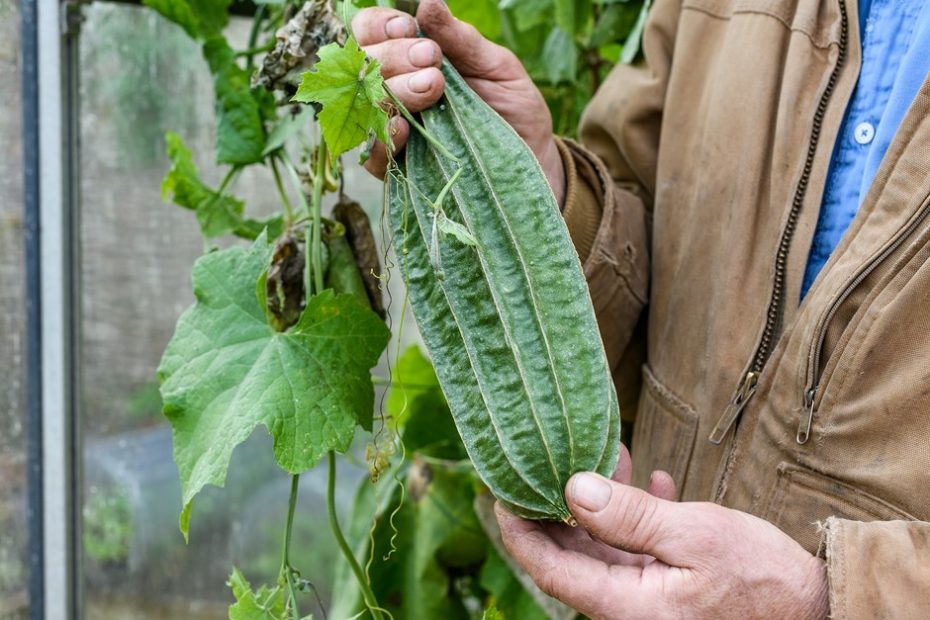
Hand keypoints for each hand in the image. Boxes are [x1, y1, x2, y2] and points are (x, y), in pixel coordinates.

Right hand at [351, 0, 565, 203]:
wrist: (533, 157)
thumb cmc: (511, 106)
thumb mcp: (494, 66)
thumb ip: (460, 39)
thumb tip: (428, 1)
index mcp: (409, 58)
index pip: (370, 33)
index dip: (379, 25)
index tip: (408, 28)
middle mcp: (393, 90)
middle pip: (364, 66)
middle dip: (394, 56)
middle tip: (431, 60)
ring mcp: (392, 130)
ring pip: (367, 106)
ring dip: (393, 91)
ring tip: (431, 86)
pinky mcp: (399, 168)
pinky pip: (372, 156)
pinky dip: (383, 139)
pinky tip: (403, 128)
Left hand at [496, 448, 829, 619]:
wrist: (815, 609)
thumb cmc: (760, 578)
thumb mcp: (692, 535)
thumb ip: (628, 516)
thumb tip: (572, 489)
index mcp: (624, 604)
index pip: (549, 569)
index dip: (519, 531)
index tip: (501, 491)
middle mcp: (627, 607)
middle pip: (569, 556)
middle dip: (556, 506)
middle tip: (545, 460)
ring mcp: (646, 599)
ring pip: (602, 547)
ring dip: (599, 502)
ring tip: (605, 454)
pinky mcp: (667, 589)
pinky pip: (634, 550)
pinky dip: (633, 515)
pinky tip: (651, 479)